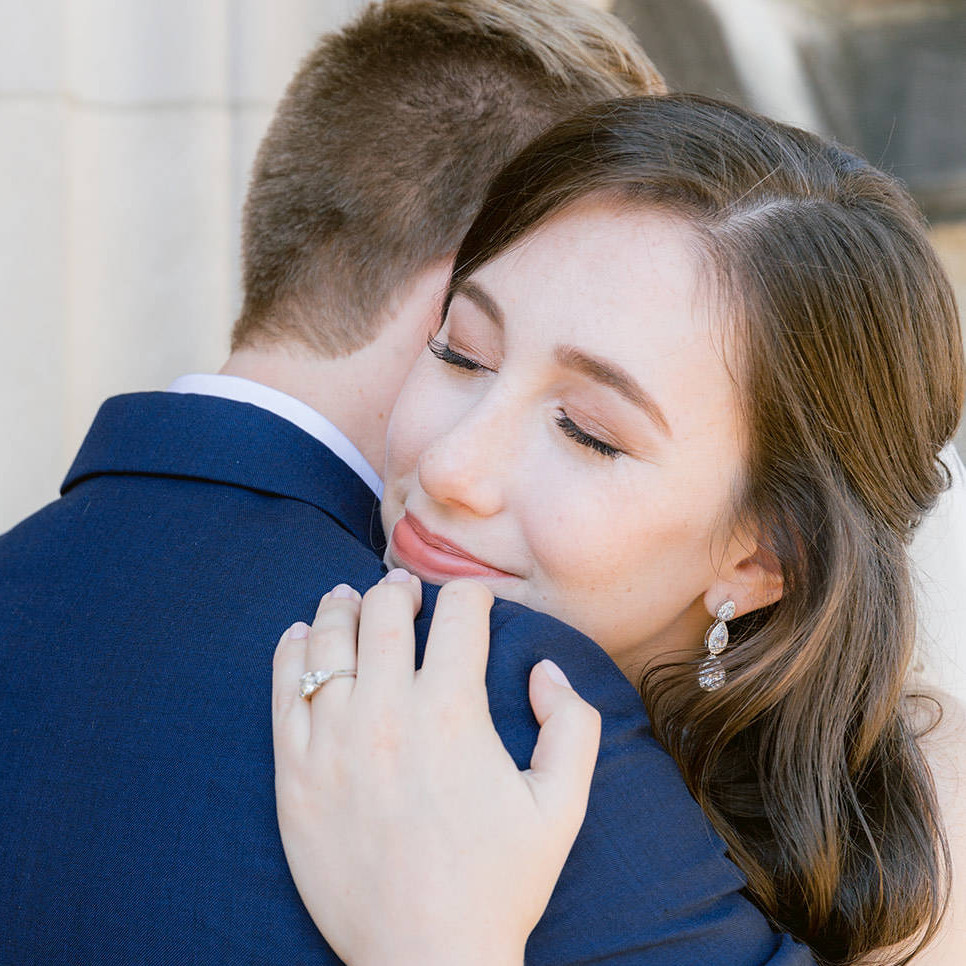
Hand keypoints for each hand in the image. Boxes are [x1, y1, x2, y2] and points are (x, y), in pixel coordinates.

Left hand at [272, 571, 600, 965]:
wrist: (425, 958)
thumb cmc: (499, 882)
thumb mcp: (563, 805)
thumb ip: (573, 724)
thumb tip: (543, 668)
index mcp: (452, 713)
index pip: (458, 615)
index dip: (471, 596)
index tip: (472, 602)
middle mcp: (386, 714)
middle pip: (385, 614)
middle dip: (401, 589)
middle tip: (406, 589)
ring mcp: (332, 741)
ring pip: (328, 641)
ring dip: (343, 607)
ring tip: (350, 596)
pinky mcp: (294, 773)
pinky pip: (283, 690)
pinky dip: (292, 651)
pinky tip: (301, 635)